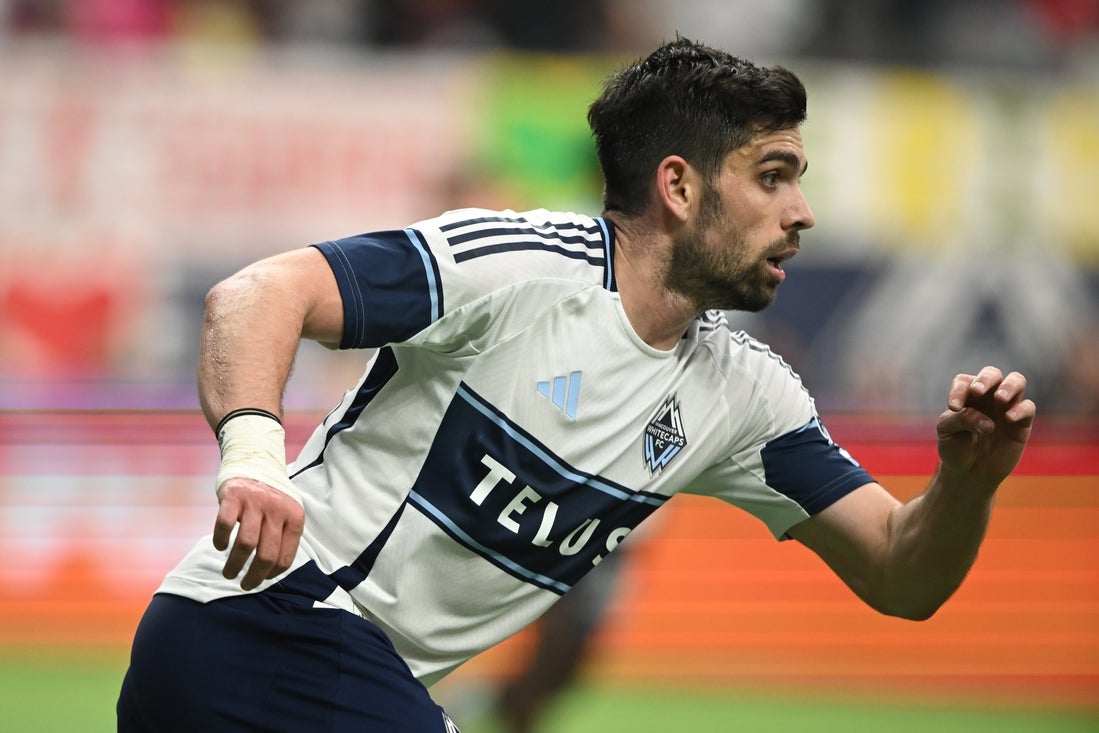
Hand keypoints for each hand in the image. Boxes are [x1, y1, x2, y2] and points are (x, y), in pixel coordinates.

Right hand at [213, 477, 304, 590]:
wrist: (253, 461)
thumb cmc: (270, 498)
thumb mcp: (287, 513)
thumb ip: (284, 536)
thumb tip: (272, 571)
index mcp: (295, 516)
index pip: (285, 556)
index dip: (273, 573)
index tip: (263, 579)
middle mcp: (277, 508)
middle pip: (266, 554)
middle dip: (254, 576)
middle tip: (245, 585)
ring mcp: (255, 501)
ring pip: (246, 543)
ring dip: (235, 564)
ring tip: (229, 573)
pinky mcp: (234, 495)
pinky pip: (225, 524)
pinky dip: (220, 540)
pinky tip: (220, 547)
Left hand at [936, 367, 1035, 490]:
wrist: (969, 472)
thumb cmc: (955, 447)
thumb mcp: (947, 432)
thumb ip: (961, 419)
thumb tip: (986, 420)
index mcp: (966, 396)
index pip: (964, 381)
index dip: (958, 390)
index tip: (953, 407)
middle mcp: (988, 397)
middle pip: (992, 374)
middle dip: (985, 378)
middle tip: (977, 390)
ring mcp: (1006, 408)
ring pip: (1016, 381)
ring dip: (1009, 385)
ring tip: (999, 398)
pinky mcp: (1021, 423)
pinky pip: (1028, 407)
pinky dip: (1020, 409)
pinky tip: (1008, 418)